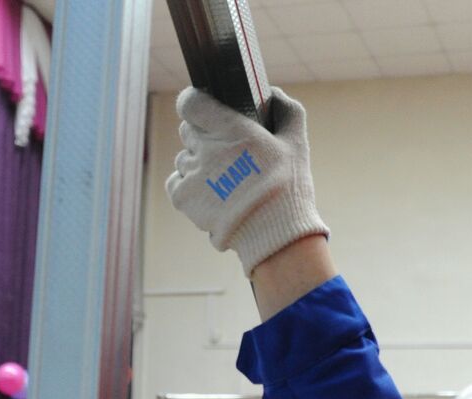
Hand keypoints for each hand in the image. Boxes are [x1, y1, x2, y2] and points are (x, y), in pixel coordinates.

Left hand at [165, 87, 328, 275]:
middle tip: (224, 154)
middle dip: (202, 136)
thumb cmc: (288, 187)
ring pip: (183, 158)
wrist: (274, 233)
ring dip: (198, 164)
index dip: (195, 104)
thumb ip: (287, 110)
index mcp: (230, 128)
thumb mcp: (297, 142)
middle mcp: (206, 147)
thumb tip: (272, 93)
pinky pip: (175, 182)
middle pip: (188, 130)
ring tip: (223, 181)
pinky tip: (209, 194)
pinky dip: (187, 186)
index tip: (204, 110)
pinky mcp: (183, 197)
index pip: (190, 102)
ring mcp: (192, 173)